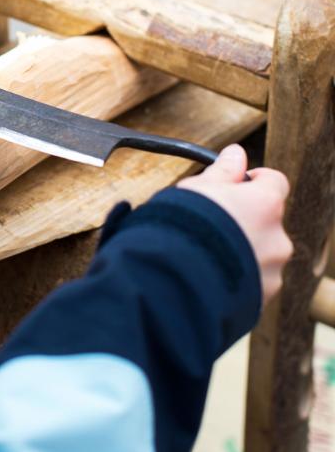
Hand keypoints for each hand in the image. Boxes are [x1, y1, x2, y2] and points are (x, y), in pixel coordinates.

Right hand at [178, 144, 291, 304]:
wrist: (172, 279)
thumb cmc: (183, 227)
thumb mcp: (197, 188)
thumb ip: (222, 171)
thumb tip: (236, 153)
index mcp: (265, 205)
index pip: (274, 181)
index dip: (253, 181)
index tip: (233, 185)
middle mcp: (278, 238)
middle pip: (266, 221)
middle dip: (243, 221)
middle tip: (208, 223)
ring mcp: (271, 271)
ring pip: (259, 252)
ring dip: (239, 250)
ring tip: (203, 253)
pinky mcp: (259, 298)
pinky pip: (250, 281)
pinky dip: (234, 277)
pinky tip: (206, 274)